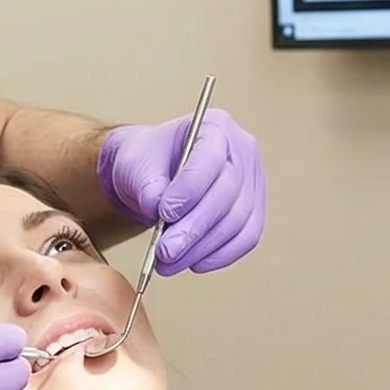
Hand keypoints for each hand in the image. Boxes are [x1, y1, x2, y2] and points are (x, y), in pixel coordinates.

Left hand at [96, 107, 264, 273]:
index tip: (165, 213)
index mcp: (215, 126)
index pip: (210, 158)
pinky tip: (195, 262)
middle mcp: (241, 151)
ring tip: (170, 262)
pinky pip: (246, 238)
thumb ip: (147, 185)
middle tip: (166, 250)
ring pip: (238, 221)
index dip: (190, 189)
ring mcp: (252, 181)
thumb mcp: (136, 165)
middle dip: (194, 227)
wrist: (155, 174)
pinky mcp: (253, 210)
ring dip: (203, 247)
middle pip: (227, 194)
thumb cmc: (148, 162)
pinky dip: (220, 255)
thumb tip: (159, 210)